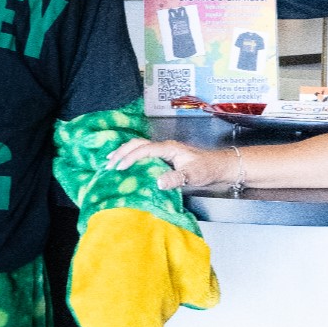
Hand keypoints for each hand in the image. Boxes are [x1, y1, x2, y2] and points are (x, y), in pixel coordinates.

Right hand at [106, 136, 236, 192]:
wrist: (219, 165)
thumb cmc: (207, 168)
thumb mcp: (192, 176)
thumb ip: (176, 178)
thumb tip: (158, 182)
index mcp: (168, 148)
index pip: (144, 150)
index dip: (130, 158)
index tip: (119, 167)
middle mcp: (164, 147)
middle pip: (138, 144)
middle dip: (122, 152)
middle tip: (108, 163)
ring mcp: (164, 151)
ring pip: (139, 146)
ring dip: (125, 152)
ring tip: (111, 161)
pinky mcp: (165, 157)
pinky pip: (144, 153)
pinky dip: (132, 156)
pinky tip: (126, 163)